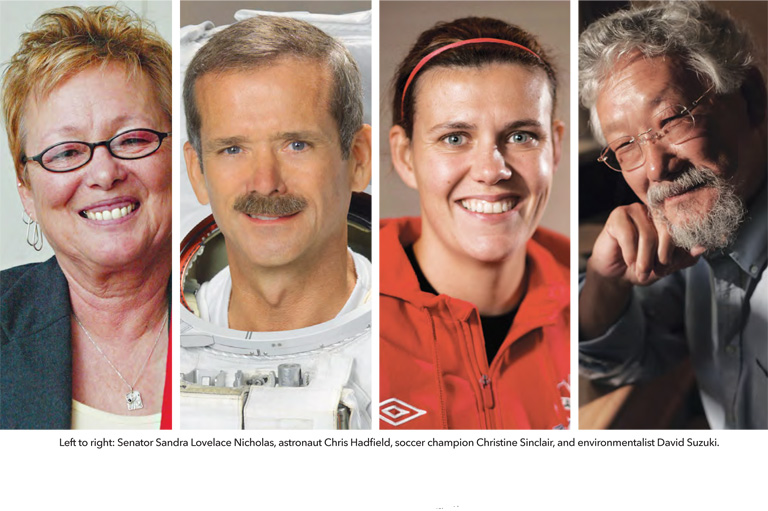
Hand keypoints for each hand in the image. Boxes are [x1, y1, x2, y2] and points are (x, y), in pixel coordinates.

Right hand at [588, 202, 704, 286]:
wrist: (615, 275)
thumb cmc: (642, 267)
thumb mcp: (667, 266)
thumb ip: (685, 257)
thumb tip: (702, 247)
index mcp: (670, 219)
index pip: (683, 228)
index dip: (678, 250)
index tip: (669, 266)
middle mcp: (655, 210)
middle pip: (666, 231)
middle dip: (662, 256)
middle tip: (657, 272)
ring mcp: (636, 210)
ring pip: (647, 235)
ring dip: (644, 259)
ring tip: (641, 271)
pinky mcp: (618, 215)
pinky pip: (628, 234)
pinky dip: (630, 252)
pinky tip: (628, 260)